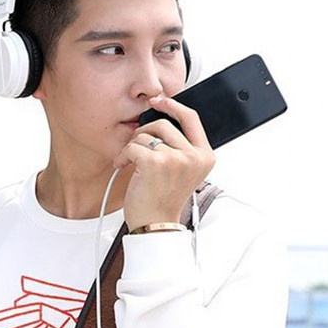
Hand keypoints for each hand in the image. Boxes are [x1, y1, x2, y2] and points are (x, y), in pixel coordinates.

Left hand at [113, 93, 215, 231]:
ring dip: (133, 147)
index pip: (191, 118)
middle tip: (136, 148)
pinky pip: (132, 146)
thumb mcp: (183, 172)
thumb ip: (182, 148)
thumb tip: (164, 120)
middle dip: (144, 134)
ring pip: (146, 135)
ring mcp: (176, 158)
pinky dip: (123, 156)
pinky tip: (123, 166)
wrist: (156, 225)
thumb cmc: (164, 201)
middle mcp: (194, 156)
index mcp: (205, 156)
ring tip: (131, 163)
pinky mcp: (155, 162)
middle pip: (164, 124)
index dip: (173, 106)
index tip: (159, 102)